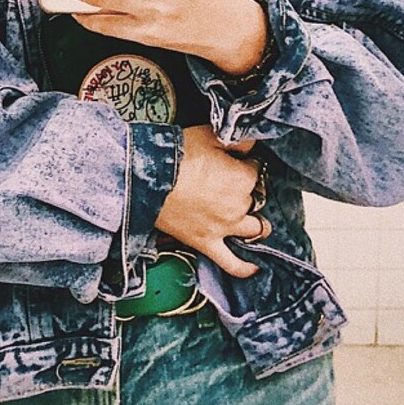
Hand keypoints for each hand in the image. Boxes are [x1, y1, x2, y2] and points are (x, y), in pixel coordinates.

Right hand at [154, 126, 270, 278]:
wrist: (146, 179)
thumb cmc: (176, 155)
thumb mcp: (209, 136)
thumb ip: (237, 140)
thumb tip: (251, 143)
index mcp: (242, 178)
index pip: (256, 170)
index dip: (246, 164)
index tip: (236, 161)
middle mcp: (239, 205)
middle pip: (254, 198)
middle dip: (246, 190)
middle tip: (230, 182)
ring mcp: (224, 227)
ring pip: (254, 229)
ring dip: (257, 224)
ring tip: (255, 220)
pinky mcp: (207, 243)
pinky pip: (231, 262)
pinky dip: (244, 267)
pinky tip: (254, 268)